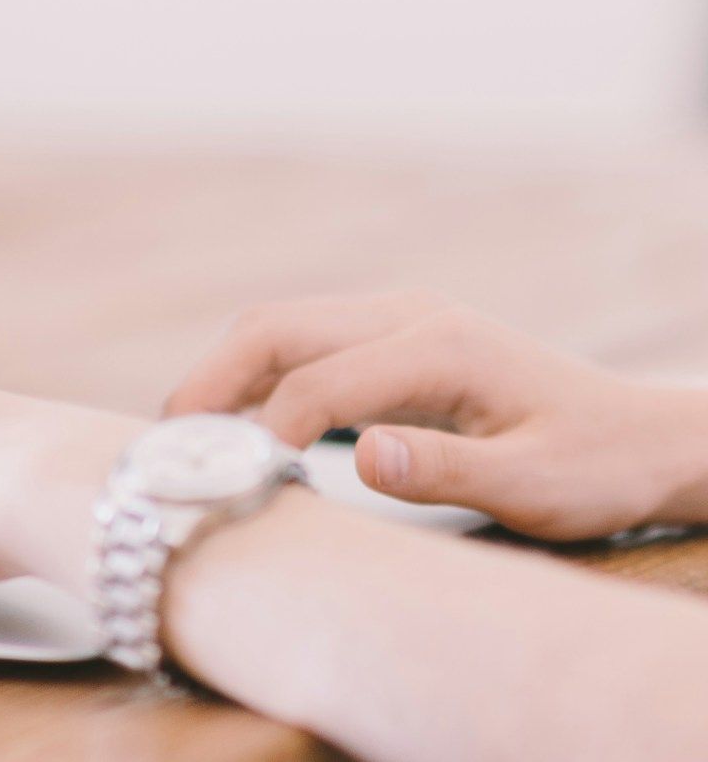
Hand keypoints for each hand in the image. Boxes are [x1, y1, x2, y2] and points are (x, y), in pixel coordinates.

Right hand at [164, 294, 707, 538]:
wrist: (638, 437)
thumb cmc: (592, 467)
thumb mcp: (535, 487)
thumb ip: (447, 472)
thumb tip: (361, 457)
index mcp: (439, 345)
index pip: (317, 382)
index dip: (262, 431)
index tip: (228, 484)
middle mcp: (409, 315)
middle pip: (276, 328)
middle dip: (210, 380)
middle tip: (165, 442)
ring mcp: (395, 321)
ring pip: (278, 328)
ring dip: (223, 374)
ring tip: (184, 436)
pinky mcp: (388, 340)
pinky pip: (300, 346)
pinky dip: (253, 377)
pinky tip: (234, 425)